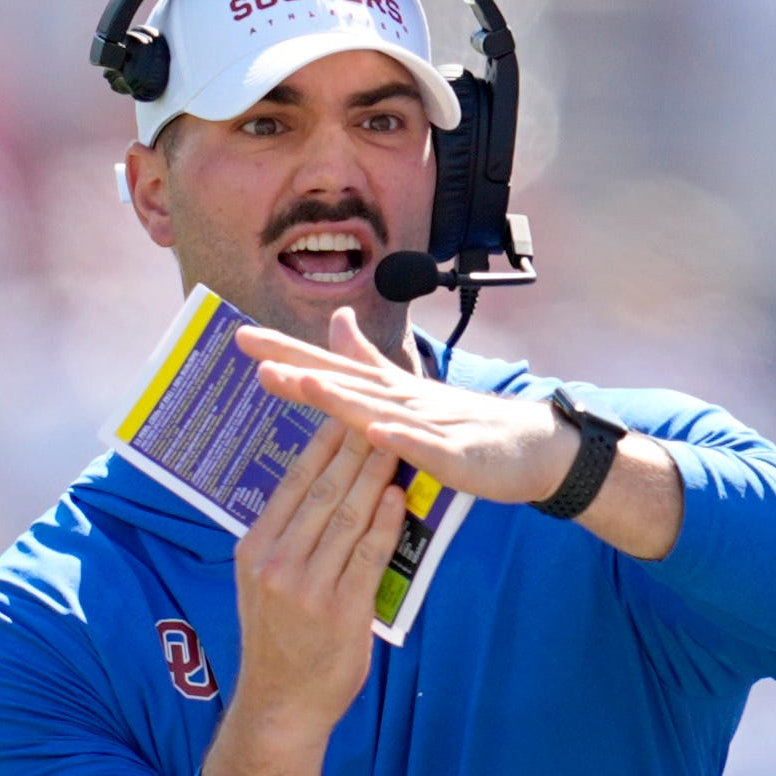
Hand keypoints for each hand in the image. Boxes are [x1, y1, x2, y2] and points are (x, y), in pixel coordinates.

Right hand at [231, 412, 406, 726]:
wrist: (281, 706)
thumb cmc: (280, 642)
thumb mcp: (263, 584)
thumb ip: (284, 541)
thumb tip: (309, 494)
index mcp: (255, 548)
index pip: (291, 482)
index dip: (320, 443)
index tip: (340, 407)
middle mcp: (276, 561)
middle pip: (320, 490)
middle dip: (351, 445)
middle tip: (376, 406)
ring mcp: (306, 586)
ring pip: (345, 515)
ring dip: (374, 475)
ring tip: (396, 441)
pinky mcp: (339, 610)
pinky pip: (366, 555)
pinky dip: (384, 522)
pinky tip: (399, 496)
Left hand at [240, 309, 575, 506]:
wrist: (534, 448)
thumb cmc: (470, 424)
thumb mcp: (410, 389)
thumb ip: (369, 359)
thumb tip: (336, 320)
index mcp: (388, 391)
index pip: (330, 366)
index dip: (287, 351)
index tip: (240, 337)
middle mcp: (403, 400)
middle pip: (344, 381)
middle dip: (298, 366)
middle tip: (254, 354)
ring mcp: (430, 425)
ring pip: (377, 409)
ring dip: (340, 395)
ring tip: (302, 382)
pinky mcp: (456, 455)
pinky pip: (426, 448)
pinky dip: (401, 439)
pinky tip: (376, 434)